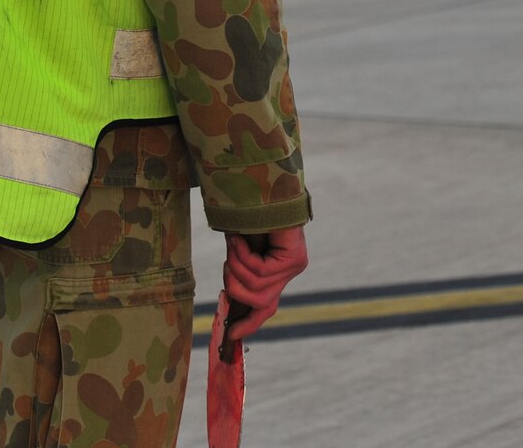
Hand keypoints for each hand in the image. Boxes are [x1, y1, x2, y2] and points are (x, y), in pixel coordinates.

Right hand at [221, 226, 307, 341]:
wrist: (261, 187)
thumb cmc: (246, 215)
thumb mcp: (239, 250)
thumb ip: (239, 271)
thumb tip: (229, 300)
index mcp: (277, 271)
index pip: (267, 307)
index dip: (249, 323)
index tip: (231, 335)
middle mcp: (290, 270)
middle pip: (260, 302)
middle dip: (234, 286)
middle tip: (227, 262)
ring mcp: (295, 264)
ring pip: (257, 287)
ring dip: (236, 266)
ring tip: (233, 245)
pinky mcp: (295, 257)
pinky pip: (261, 271)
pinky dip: (243, 256)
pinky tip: (240, 239)